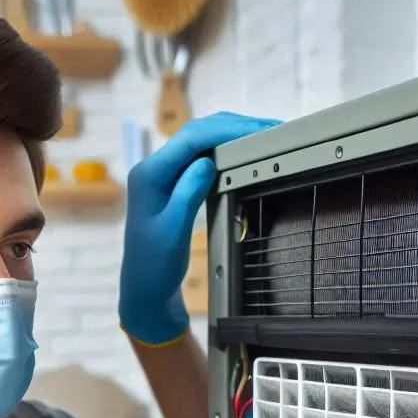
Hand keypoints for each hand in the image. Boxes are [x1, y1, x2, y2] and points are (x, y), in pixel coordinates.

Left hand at [118, 112, 279, 346]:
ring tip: (263, 137)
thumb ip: (188, 192)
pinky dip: (223, 152)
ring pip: (199, 142)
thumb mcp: (174, 230)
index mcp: (149, 175)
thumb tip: (207, 161)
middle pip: (196, 133)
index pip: (191, 138)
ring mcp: (162, 176)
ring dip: (230, 136)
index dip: (226, 131)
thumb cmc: (155, 266)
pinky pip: (199, 158)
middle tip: (271, 129)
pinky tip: (242, 154)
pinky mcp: (172, 186)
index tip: (258, 132)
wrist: (145, 290)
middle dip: (233, 127)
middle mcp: (153, 169)